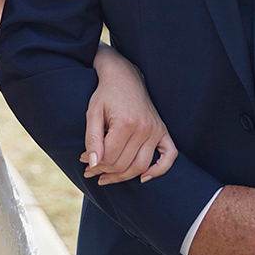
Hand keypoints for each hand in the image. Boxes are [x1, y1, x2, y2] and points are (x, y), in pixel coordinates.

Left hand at [81, 44, 177, 184]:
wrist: (124, 77)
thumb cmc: (106, 95)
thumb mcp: (93, 113)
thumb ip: (92, 139)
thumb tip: (93, 164)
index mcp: (126, 123)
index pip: (110, 157)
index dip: (95, 164)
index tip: (85, 162)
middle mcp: (145, 128)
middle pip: (124, 164)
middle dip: (105, 171)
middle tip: (92, 170)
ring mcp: (156, 130)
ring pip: (141, 166)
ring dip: (123, 177)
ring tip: (107, 177)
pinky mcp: (163, 130)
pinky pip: (169, 156)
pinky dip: (159, 170)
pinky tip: (143, 177)